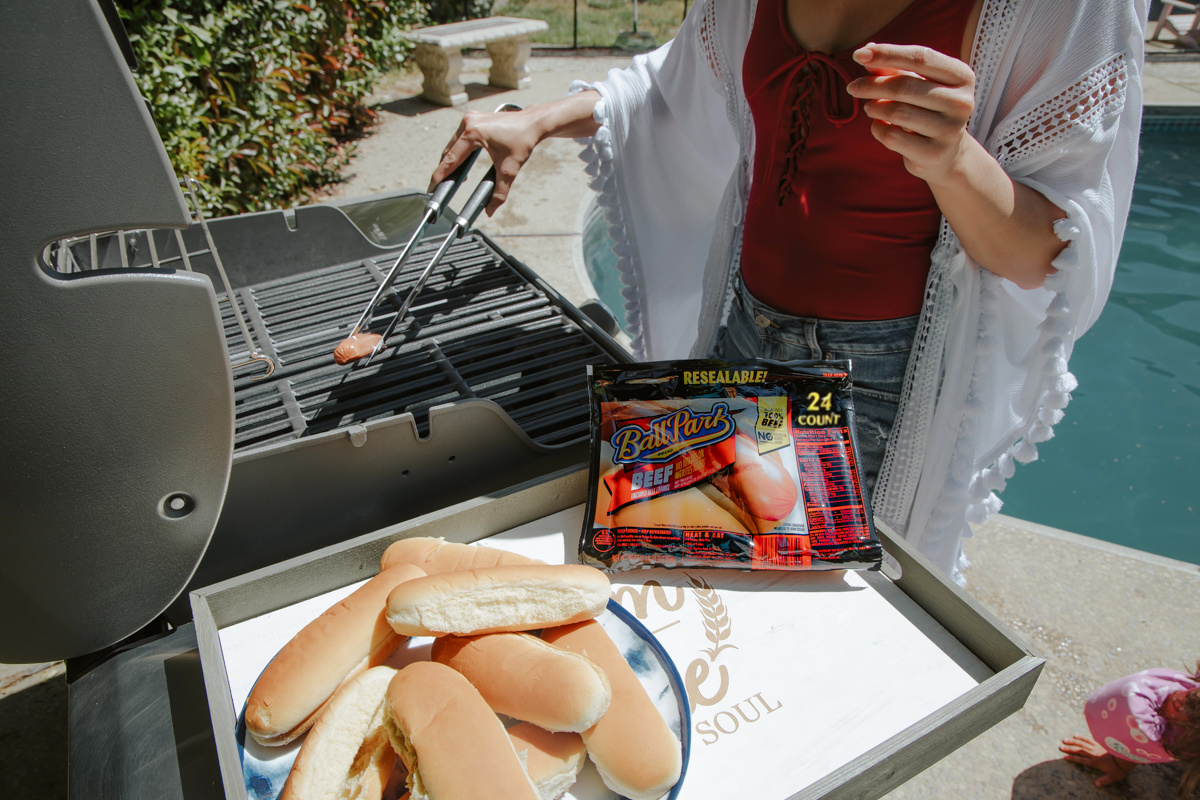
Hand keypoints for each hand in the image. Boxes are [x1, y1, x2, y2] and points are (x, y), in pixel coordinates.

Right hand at [429, 107, 540, 216]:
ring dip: (450, 160)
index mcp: (473, 133)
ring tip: (449, 178)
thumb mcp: (510, 169)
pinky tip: (460, 163)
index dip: (440, 175)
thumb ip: (499, 192)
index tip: (432, 187)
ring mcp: (470, 118)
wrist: (532, 122)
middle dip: (444, 170)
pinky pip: (459, 138)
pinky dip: (458, 151)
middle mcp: (468, 122)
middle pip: (448, 151)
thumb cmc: (523, 140)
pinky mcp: (473, 118)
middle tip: (439, 186)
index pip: (451, 159)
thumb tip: (490, 210)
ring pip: (452, 144)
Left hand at [846, 42, 975, 185]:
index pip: (921, 57)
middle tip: (853, 87)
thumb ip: (893, 67)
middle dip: (872, 85)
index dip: (887, 53)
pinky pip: (892, 136)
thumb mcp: (917, 83)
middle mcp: (961, 102)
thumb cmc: (927, 109)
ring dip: (874, 107)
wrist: (945, 153)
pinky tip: (879, 125)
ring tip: (869, 107)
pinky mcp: (933, 154)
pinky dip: (877, 128)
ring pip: (896, 112)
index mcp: (962, 76)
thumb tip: (867, 49)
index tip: (858, 54)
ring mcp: (949, 130)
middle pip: (904, 86)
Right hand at [1059, 735, 1138, 786]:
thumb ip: (1104, 780)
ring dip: (1073, 742)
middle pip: (1079, 750)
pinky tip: (1076, 735)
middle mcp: (1094, 754)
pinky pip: (1089, 739)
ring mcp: (1096, 748)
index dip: (1073, 759)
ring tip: (1064, 739)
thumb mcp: (1113, 777)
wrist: (1127, 756)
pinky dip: (1082, 737)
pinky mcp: (1100, 744)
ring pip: (1082, 744)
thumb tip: (1096, 784)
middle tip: (1060, 746)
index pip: (1082, 760)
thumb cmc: (1119, 768)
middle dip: (1069, 748)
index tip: (1064, 757)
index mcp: (1095, 762)